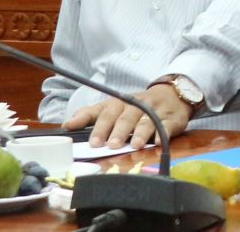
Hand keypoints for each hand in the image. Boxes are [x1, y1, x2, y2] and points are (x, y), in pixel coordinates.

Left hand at [66, 84, 191, 149]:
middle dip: (120, 131)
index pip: (107, 112)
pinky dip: (164, 133)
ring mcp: (156, 111)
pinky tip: (160, 141)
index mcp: (120, 102)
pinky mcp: (173, 118)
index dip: (100, 127)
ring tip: (135, 145)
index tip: (93, 143)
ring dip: (141, 132)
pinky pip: (168, 124)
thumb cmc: (135, 106)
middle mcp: (138, 105)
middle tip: (112, 145)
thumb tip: (66, 125)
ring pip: (148, 120)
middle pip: (127, 116)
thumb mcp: (112, 107)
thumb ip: (89, 115)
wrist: (172, 94)